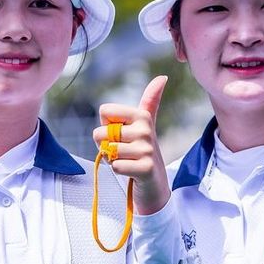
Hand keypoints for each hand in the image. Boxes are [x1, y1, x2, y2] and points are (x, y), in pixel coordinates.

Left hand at [93, 76, 169, 214]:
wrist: (155, 186)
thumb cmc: (142, 153)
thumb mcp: (144, 126)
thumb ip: (150, 101)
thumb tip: (162, 77)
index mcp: (142, 116)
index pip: (105, 111)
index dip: (105, 127)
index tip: (120, 135)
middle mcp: (146, 129)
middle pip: (100, 132)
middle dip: (105, 146)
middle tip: (123, 153)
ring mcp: (147, 149)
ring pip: (108, 150)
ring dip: (112, 160)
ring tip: (128, 162)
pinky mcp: (146, 168)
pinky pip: (116, 166)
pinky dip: (118, 171)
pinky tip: (131, 173)